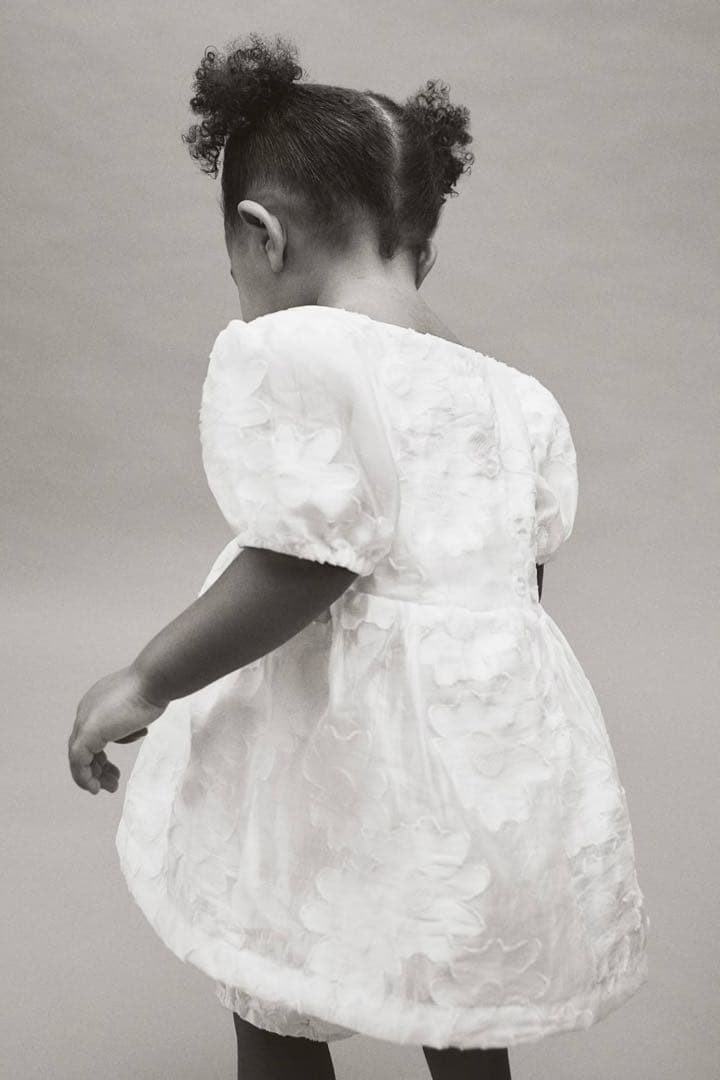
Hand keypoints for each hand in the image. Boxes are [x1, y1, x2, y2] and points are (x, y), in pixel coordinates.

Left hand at [68, 665, 167, 794]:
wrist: (152, 681)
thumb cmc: (152, 689)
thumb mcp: (138, 706)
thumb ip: (131, 718)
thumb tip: (134, 729)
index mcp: (96, 704)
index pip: (91, 736)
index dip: (100, 757)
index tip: (115, 770)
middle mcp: (86, 711)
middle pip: (83, 747)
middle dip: (96, 768)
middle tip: (112, 783)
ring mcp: (85, 721)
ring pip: (78, 757)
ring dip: (91, 776)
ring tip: (108, 788)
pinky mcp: (88, 732)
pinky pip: (78, 761)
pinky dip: (84, 777)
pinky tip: (94, 788)